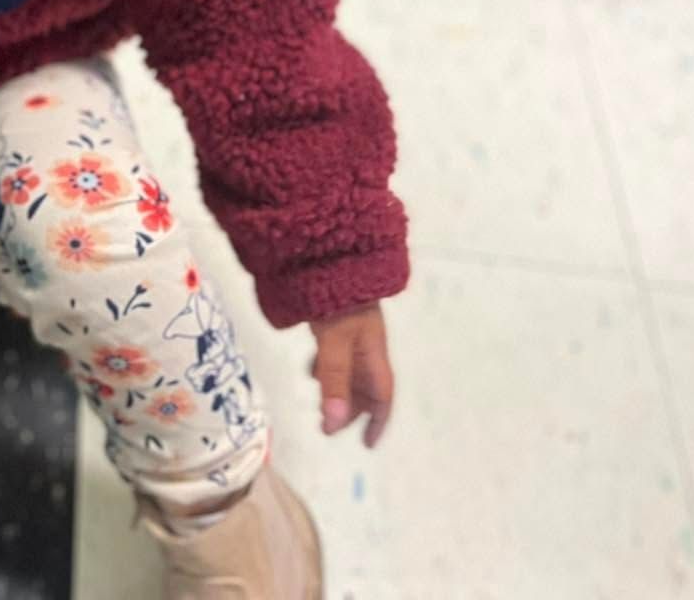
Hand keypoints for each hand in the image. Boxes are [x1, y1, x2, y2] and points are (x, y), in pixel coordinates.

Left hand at [309, 303, 393, 447]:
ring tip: (318, 400)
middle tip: (329, 426)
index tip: (367, 444)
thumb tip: (334, 425)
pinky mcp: (336, 315)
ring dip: (338, 388)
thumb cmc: (337, 297)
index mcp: (373, 350)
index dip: (377, 420)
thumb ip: (334, 379)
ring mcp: (351, 326)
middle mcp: (366, 341)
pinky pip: (337, 351)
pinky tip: (312, 366)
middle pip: (366, 384)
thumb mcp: (334, 339)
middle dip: (352, 408)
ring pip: (351, 368)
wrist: (331, 249)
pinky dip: (327, 366)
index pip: (382, 394)